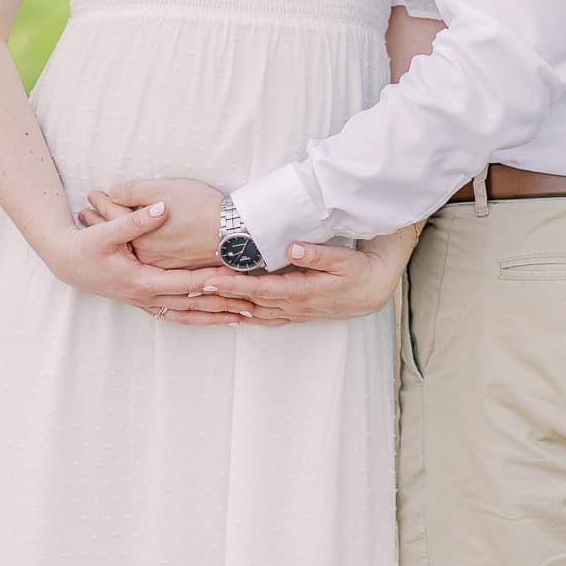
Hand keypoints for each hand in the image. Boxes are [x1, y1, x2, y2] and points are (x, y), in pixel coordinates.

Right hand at [47, 201, 270, 323]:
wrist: (64, 261)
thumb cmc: (83, 246)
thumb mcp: (105, 231)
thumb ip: (134, 219)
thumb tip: (161, 208)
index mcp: (139, 280)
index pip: (183, 283)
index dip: (209, 281)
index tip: (235, 279)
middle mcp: (144, 295)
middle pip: (190, 305)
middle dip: (221, 305)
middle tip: (253, 306)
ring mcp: (144, 301)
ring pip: (185, 314)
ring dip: (213, 316)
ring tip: (243, 317)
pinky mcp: (143, 299)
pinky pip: (175, 313)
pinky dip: (196, 316)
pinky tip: (212, 317)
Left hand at [79, 177, 225, 268]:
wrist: (233, 233)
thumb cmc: (200, 207)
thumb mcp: (165, 189)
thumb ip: (135, 191)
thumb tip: (113, 191)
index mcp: (139, 232)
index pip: (112, 212)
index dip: (101, 200)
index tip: (92, 193)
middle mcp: (143, 252)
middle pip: (115, 234)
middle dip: (99, 222)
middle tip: (85, 212)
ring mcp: (157, 265)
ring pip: (129, 249)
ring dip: (114, 239)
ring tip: (101, 228)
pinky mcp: (172, 270)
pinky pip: (146, 260)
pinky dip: (133, 251)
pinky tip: (133, 249)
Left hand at [165, 226, 418, 327]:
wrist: (375, 290)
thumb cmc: (358, 271)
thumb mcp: (342, 259)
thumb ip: (317, 253)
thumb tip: (292, 248)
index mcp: (299, 292)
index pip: (258, 288)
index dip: (232, 284)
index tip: (209, 279)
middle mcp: (291, 306)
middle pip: (247, 302)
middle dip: (219, 297)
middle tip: (191, 289)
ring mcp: (292, 312)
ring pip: (252, 313)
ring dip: (226, 308)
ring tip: (201, 302)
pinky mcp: (295, 312)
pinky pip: (263, 318)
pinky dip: (244, 316)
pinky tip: (229, 315)